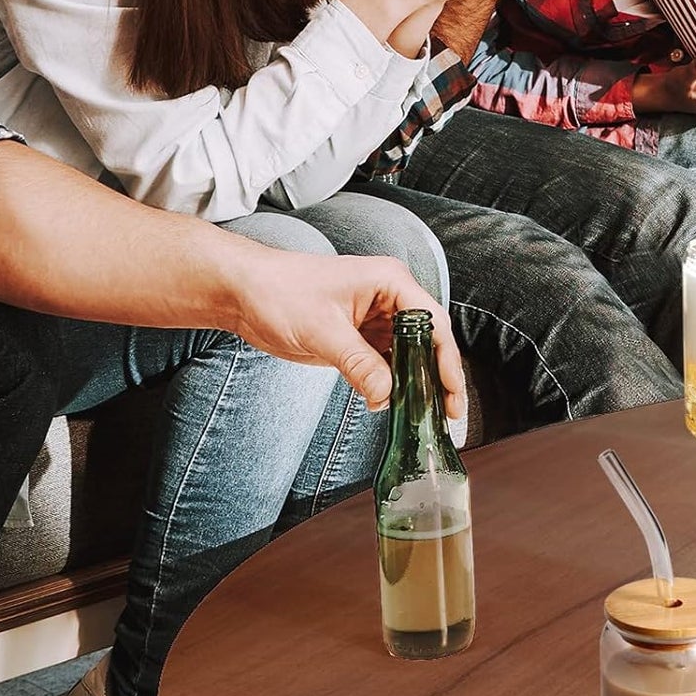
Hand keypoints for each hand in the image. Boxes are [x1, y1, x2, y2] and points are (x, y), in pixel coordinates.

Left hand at [226, 246, 466, 418]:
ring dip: (419, 383)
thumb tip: (386, 395)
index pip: (433, 322)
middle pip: (430, 340)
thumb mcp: (322, 330)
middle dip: (440, 375)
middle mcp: (390, 298)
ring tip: (430, 414)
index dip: (446, 359)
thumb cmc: (279, 291)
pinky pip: (388, 362)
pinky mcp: (362, 337)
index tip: (451, 389)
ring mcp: (377, 319)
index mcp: (390, 282)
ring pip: (412, 354)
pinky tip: (399, 404)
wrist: (244, 293)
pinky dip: (395, 383)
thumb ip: (358, 363)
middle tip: (449, 410)